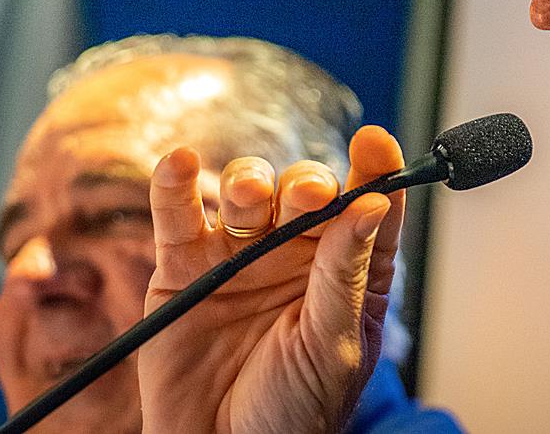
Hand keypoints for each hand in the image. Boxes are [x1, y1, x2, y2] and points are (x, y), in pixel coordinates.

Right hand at [136, 126, 404, 433]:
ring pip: (246, 192)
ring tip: (250, 196)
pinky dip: (174, 184)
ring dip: (249, 182)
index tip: (373, 143)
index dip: (374, 169)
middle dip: (307, 183)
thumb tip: (374, 205)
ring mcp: (238, 254)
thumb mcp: (333, 345)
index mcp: (345, 268)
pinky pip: (178, 215)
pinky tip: (180, 162)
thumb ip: (345, 273)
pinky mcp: (183, 267)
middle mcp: (294, 251)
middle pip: (304, 191)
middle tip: (309, 194)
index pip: (366, 205)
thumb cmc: (294, 410)